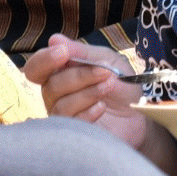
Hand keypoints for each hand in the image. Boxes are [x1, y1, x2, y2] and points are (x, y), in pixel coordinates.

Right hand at [22, 35, 154, 146]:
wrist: (140, 110)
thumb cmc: (121, 83)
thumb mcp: (106, 60)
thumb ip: (81, 52)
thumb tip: (54, 39)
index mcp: (59, 74)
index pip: (36, 69)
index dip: (44, 60)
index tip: (63, 53)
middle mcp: (55, 97)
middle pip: (51, 86)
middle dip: (80, 76)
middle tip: (105, 72)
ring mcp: (64, 118)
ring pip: (61, 106)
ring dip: (88, 93)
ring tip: (108, 86)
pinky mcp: (74, 136)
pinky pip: (72, 124)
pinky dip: (89, 112)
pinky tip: (102, 106)